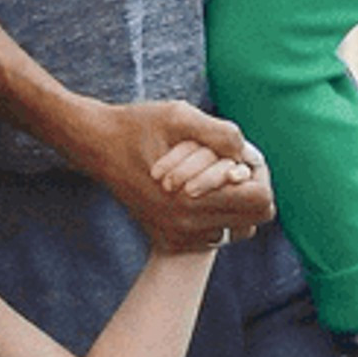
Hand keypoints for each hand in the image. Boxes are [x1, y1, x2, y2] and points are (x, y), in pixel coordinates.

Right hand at [78, 98, 274, 249]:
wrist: (96, 147)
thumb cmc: (138, 126)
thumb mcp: (180, 116)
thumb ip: (221, 134)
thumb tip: (250, 156)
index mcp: (191, 199)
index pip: (261, 202)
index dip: (259, 176)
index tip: (242, 158)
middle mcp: (185, 226)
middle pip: (253, 220)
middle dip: (249, 191)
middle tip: (232, 166)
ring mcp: (177, 237)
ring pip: (234, 229)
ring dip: (230, 203)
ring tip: (209, 177)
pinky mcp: (168, 240)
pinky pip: (212, 234)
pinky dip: (212, 212)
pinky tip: (195, 191)